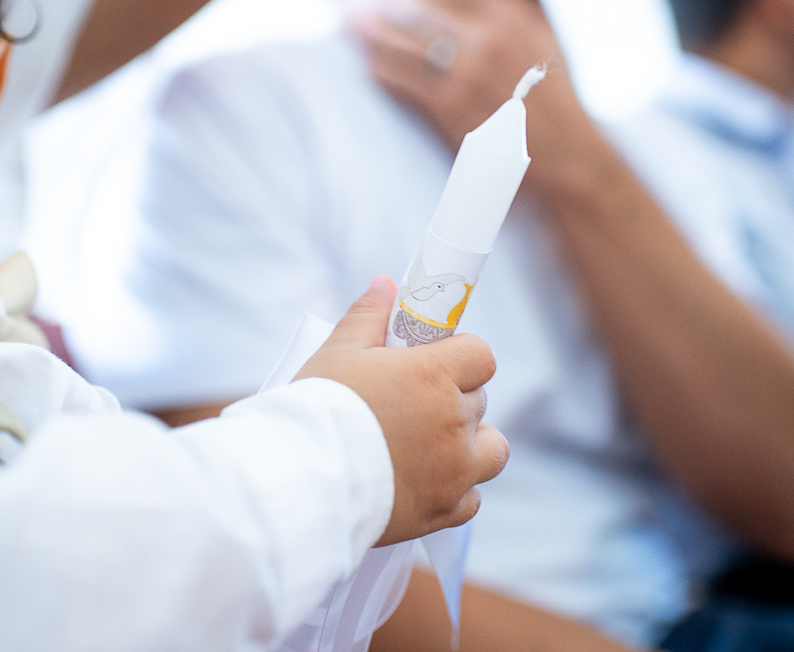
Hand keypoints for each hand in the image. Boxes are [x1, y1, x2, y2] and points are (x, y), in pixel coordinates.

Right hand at [295, 277, 508, 545]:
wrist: (301, 478)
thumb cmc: (318, 408)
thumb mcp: (338, 351)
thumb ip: (368, 315)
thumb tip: (386, 284)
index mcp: (434, 375)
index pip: (481, 356)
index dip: (460, 357)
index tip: (434, 364)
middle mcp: (454, 420)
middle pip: (479, 400)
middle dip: (453, 399)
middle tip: (414, 405)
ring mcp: (455, 469)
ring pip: (492, 449)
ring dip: (472, 444)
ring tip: (434, 446)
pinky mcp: (443, 510)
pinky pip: (472, 498)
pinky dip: (457, 490)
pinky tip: (428, 482)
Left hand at [353, 0, 570, 150]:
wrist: (567, 155)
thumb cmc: (552, 100)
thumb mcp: (541, 42)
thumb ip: (508, 15)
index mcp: (513, 18)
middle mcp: (490, 40)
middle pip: (425, 9)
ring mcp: (469, 73)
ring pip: (408, 45)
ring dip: (378, 34)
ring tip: (358, 24)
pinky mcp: (452, 106)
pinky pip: (405, 82)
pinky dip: (383, 70)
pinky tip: (369, 64)